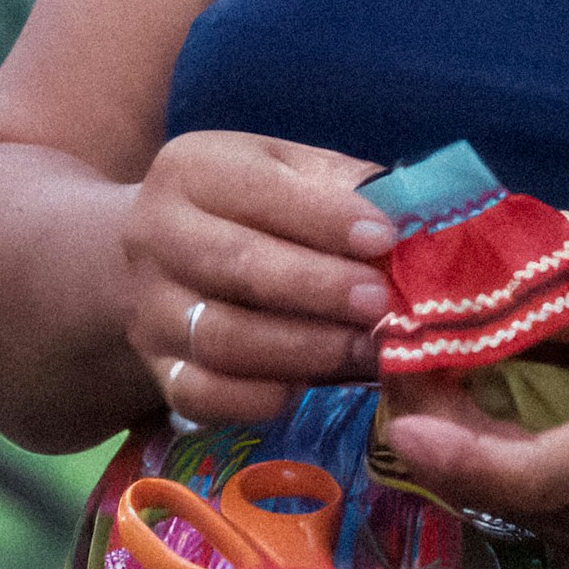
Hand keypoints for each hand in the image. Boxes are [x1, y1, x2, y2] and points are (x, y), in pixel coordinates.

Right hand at [121, 131, 394, 425]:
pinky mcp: (158, 369)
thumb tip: (418, 218)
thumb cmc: (251, 208)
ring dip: (305, 349)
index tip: (385, 238)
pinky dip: (259, 398)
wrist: (161, 253)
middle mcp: (156, 236)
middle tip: (381, 303)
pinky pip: (203, 396)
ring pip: (222, 338)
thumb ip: (343, 187)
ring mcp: (150, 309)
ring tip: (367, 350)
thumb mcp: (288, 173)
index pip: (259, 190)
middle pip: (236, 266)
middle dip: (318, 288)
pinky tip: (308, 387)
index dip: (325, 218)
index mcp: (192, 170)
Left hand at [381, 288, 568, 565]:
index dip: (447, 446)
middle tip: (399, 345)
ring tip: (432, 363)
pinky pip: (531, 501)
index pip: (516, 473)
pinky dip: (497, 456)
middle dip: (432, 420)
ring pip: (503, 497)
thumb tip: (501, 287)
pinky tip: (489, 400)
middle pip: (488, 484)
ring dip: (459, 438)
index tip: (399, 397)